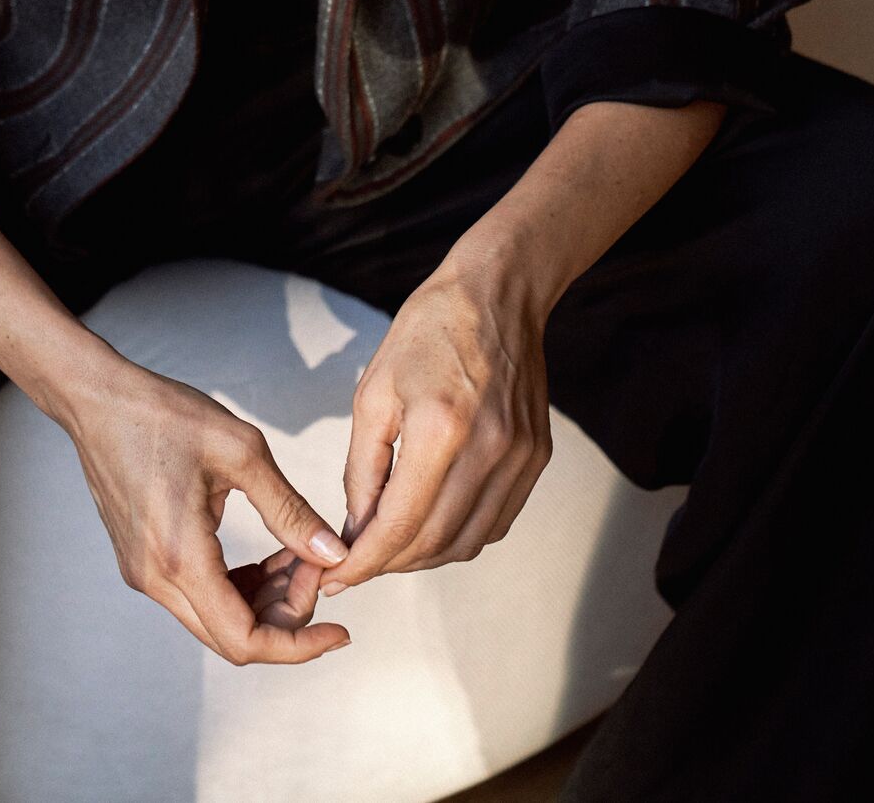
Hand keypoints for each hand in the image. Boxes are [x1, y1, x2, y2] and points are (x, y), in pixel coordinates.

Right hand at [65, 354, 353, 662]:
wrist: (98, 400)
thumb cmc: (164, 415)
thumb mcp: (241, 451)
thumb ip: (289, 511)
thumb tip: (332, 555)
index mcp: (180, 556)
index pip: (245, 641)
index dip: (299, 645)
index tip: (339, 630)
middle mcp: (155, 578)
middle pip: (233, 637)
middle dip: (288, 615)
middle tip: (318, 567)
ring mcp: (143, 573)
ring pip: (216, 619)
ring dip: (265, 601)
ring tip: (298, 556)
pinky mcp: (142, 561)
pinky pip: (198, 596)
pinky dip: (239, 587)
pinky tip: (267, 556)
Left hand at [320, 256, 552, 593]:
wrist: (497, 294)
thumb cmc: (428, 332)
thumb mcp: (374, 392)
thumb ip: (363, 468)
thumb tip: (357, 530)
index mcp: (441, 429)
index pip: (400, 524)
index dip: (364, 562)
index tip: (336, 579)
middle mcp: (489, 451)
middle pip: (435, 542)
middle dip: (389, 564)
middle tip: (356, 566)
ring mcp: (520, 459)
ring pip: (468, 542)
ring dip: (425, 557)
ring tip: (390, 549)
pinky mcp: (537, 459)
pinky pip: (496, 523)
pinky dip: (461, 537)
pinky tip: (433, 525)